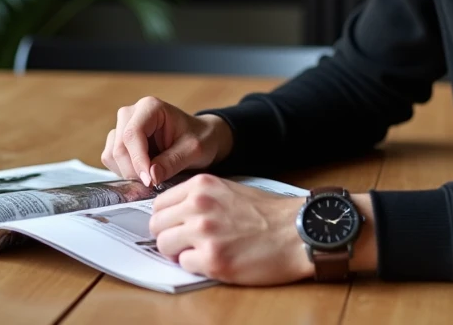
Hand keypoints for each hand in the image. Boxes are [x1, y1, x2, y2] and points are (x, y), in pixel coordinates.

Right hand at [101, 96, 233, 186]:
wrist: (202, 138)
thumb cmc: (201, 138)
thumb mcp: (193, 150)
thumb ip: (172, 162)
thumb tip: (151, 177)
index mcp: (150, 107)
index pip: (133, 134)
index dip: (138, 160)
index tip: (149, 181)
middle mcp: (132, 113)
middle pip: (119, 146)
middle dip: (133, 170)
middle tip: (152, 183)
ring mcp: (123, 126)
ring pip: (112, 154)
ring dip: (128, 171)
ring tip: (152, 176)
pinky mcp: (119, 140)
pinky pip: (111, 159)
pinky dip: (124, 171)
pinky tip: (144, 172)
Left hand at [148, 174, 309, 284]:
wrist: (296, 231)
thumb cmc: (268, 214)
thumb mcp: (230, 190)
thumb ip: (200, 198)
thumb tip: (175, 214)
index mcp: (202, 186)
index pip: (159, 203)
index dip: (166, 218)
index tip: (175, 226)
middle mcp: (199, 206)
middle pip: (156, 225)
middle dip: (168, 236)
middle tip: (185, 243)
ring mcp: (204, 233)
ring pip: (164, 246)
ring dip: (179, 252)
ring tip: (200, 252)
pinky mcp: (213, 259)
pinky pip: (184, 265)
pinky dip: (196, 266)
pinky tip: (216, 259)